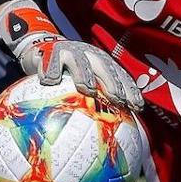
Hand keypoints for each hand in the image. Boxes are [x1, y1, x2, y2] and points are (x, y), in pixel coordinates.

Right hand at [15, 35, 143, 110]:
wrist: (42, 50)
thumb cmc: (66, 73)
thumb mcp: (82, 84)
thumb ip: (95, 100)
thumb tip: (109, 131)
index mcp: (102, 63)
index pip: (120, 76)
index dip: (130, 90)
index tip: (137, 108)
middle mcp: (90, 55)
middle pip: (105, 67)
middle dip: (113, 83)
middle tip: (117, 99)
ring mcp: (72, 51)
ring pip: (80, 61)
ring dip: (85, 75)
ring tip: (87, 89)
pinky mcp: (52, 50)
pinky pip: (52, 60)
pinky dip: (51, 70)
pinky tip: (50, 82)